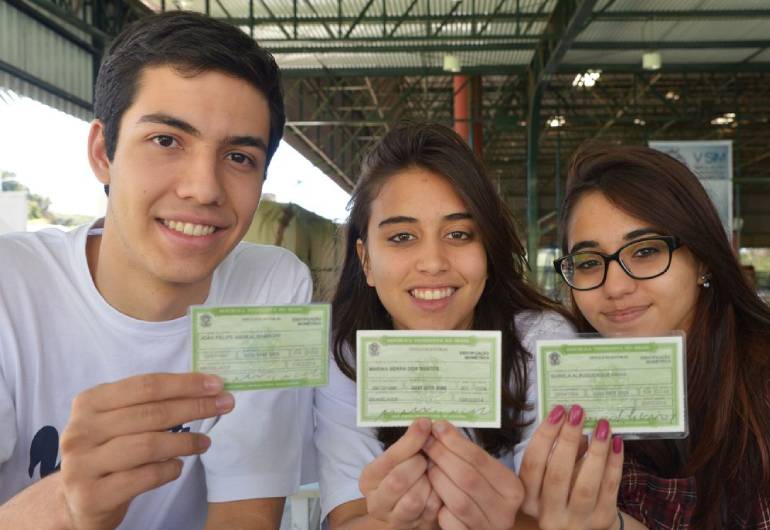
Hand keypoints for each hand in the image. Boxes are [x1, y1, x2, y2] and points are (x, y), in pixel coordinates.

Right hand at [59, 372, 234, 529]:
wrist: (77, 500)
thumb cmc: (108, 452)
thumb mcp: (119, 421)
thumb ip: (150, 404)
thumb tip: (205, 387)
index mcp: (89, 402)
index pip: (145, 386)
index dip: (185, 384)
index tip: (216, 384)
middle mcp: (81, 431)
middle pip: (151, 413)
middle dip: (194, 407)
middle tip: (225, 405)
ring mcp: (82, 465)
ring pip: (148, 445)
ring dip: (185, 441)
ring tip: (205, 443)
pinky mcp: (92, 495)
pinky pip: (144, 477)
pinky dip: (169, 469)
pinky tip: (178, 466)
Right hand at [358, 418, 441, 528]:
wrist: (411, 503)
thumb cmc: (406, 471)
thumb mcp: (400, 456)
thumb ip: (409, 442)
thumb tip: (425, 423)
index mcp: (369, 478)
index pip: (389, 459)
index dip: (410, 441)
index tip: (426, 424)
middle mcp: (377, 502)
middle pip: (398, 480)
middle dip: (418, 465)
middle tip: (426, 457)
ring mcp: (396, 519)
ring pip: (414, 499)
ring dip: (429, 482)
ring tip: (432, 472)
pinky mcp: (416, 526)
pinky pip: (431, 510)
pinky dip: (439, 495)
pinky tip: (439, 486)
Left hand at [422, 421, 523, 529]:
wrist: (486, 525)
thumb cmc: (482, 493)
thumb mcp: (484, 473)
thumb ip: (467, 454)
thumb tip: (440, 428)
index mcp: (513, 487)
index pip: (480, 459)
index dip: (455, 442)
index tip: (437, 427)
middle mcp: (505, 510)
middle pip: (468, 478)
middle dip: (443, 456)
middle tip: (426, 443)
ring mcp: (489, 528)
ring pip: (458, 500)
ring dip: (438, 479)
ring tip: (426, 464)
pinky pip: (451, 523)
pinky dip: (439, 508)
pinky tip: (432, 495)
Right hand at [519, 405, 623, 529]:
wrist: (585, 525)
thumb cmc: (563, 492)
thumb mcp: (550, 476)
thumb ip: (558, 453)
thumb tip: (571, 420)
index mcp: (528, 499)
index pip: (532, 465)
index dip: (544, 436)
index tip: (558, 411)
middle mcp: (549, 514)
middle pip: (557, 474)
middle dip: (568, 439)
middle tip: (578, 412)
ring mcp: (576, 521)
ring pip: (585, 485)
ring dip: (596, 451)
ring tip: (602, 425)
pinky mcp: (601, 520)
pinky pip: (609, 489)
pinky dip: (614, 464)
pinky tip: (616, 442)